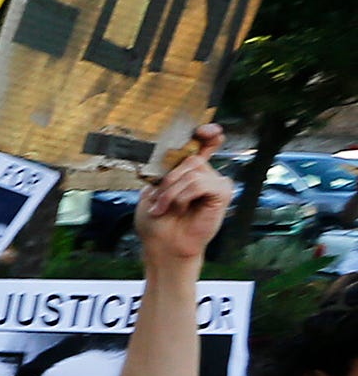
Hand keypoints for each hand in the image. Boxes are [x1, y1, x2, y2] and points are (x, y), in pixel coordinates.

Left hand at [137, 122, 233, 267]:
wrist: (162, 244)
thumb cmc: (157, 221)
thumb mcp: (153, 190)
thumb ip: (166, 171)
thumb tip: (172, 155)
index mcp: (189, 171)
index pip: (203, 145)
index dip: (207, 134)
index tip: (204, 130)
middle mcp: (205, 175)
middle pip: (191, 159)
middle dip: (169, 180)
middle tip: (158, 201)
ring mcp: (215, 184)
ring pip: (194, 172)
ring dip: (172, 192)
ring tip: (164, 208)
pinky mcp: (222, 194)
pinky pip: (202, 184)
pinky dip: (184, 196)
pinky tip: (180, 209)